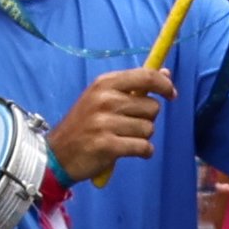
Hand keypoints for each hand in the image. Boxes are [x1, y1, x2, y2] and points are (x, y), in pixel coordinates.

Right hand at [49, 69, 173, 187]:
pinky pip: (143, 147)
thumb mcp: (102, 97)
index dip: (164, 86)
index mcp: (104, 84)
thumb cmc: (84, 125)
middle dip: (147, 119)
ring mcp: (105, 123)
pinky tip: (129, 151)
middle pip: (152, 107)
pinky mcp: (108, 146)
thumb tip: (166, 74)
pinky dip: (142, 152)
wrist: (57, 154)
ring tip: (123, 139)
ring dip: (142, 137)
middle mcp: (105, 100)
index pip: (146, 76)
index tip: (171, 94)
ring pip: (149, 129)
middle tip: (128, 125)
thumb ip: (134, 86)